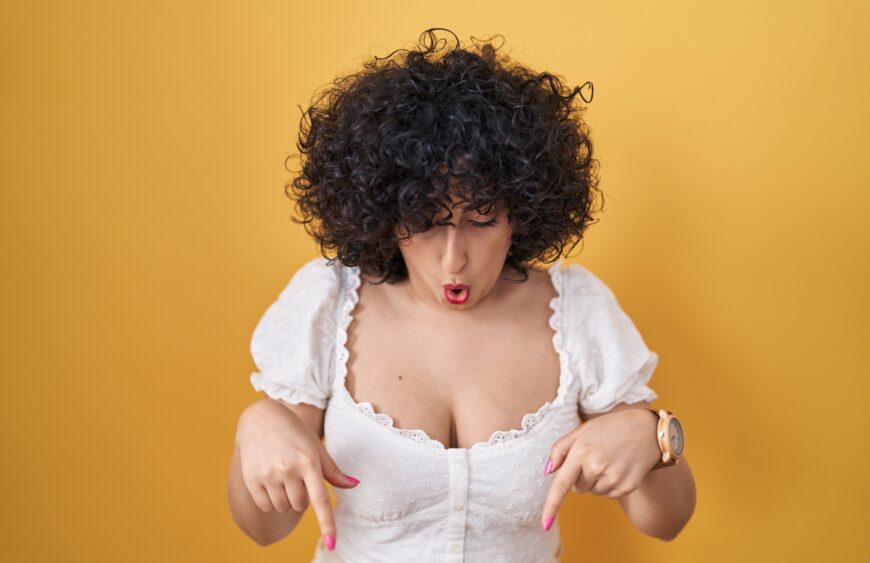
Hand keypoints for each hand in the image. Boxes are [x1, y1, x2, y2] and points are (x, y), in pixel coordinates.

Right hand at [235, 399, 359, 546]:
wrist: (261, 417)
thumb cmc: (295, 434)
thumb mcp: (316, 448)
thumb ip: (333, 471)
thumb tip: (355, 485)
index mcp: (309, 462)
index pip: (320, 499)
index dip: (327, 523)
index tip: (332, 543)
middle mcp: (289, 469)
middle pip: (300, 505)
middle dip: (301, 497)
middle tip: (296, 477)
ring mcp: (269, 474)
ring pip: (283, 507)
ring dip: (285, 499)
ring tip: (282, 476)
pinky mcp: (252, 478)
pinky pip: (265, 506)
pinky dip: (269, 501)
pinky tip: (269, 481)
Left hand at [540, 408, 659, 529]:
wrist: (648, 430)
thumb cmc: (612, 427)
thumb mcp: (583, 430)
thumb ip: (560, 449)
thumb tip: (547, 471)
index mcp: (581, 452)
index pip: (562, 485)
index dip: (551, 506)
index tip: (545, 524)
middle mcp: (596, 468)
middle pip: (577, 489)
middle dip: (581, 477)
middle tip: (596, 457)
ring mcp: (613, 479)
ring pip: (593, 492)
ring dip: (597, 481)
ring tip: (610, 460)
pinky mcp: (626, 487)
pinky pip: (609, 495)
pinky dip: (611, 485)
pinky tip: (619, 467)